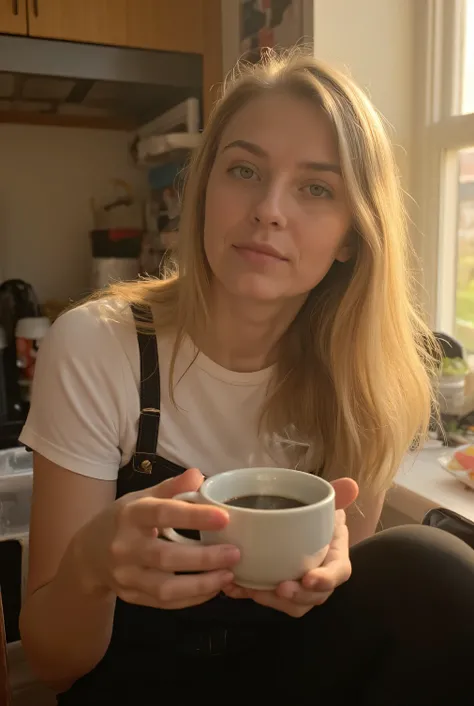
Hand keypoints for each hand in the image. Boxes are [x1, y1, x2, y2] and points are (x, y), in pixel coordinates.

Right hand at [74, 468, 239, 609]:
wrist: (87, 554)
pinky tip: (213, 588)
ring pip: (165, 587)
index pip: (163, 514)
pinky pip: (165, 603)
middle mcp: (125, 547)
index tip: (224, 517)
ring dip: (201, 584)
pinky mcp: (131, 597)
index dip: (193, 516)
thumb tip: (199, 475)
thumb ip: (171, 488)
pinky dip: (191, 598)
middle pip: (166, 556)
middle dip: (203, 557)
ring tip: (229, 576)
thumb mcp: (141, 497)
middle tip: (235, 553)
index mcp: (130, 515)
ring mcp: (126, 576)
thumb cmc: (123, 520)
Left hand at [222, 477, 357, 616]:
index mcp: (334, 557)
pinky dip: (249, 594)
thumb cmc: (314, 517)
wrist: (295, 523)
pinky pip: (265, 598)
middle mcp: (319, 577)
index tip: (308, 579)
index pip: (338, 573)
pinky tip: (233, 589)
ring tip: (253, 590)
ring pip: (292, 604)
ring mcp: (298, 586)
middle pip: (314, 596)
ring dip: (273, 601)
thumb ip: (337, 494)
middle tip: (279, 588)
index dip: (326, 580)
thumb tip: (351, 485)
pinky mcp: (275, 589)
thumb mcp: (325, 503)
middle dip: (298, 596)